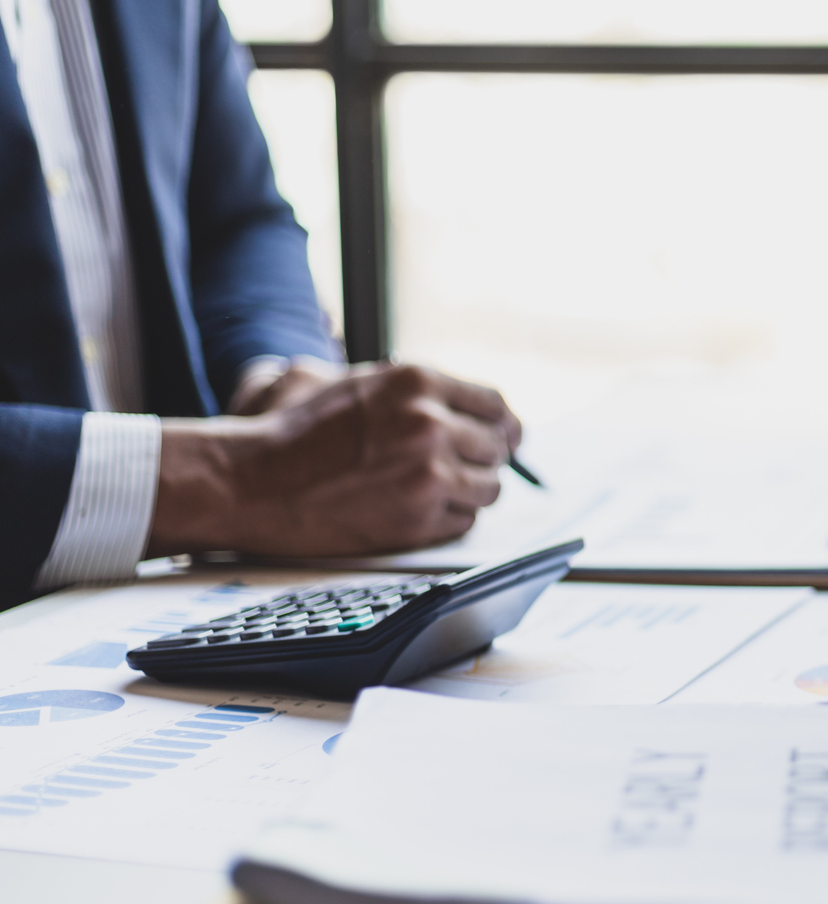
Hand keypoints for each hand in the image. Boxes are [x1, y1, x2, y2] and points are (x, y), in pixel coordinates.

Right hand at [150, 363, 523, 557]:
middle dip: (482, 459)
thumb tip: (473, 406)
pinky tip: (416, 511)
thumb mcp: (357, 383)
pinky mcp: (419, 518)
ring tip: (433, 491)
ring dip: (468, 492)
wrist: (249, 481)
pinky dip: (448, 519)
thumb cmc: (294, 432)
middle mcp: (430, 423)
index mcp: (418, 381)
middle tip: (460, 468)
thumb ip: (416, 391)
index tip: (502, 437)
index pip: (494, 404)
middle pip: (497, 447)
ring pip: (489, 488)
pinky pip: (464, 522)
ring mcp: (429, 473)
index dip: (500, 425)